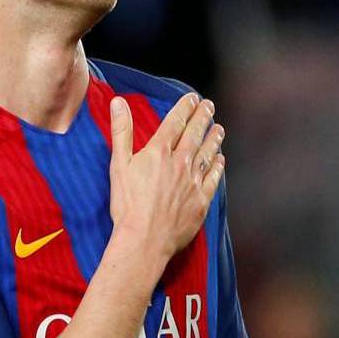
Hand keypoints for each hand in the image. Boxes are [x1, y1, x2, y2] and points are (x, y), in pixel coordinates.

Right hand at [108, 92, 224, 259]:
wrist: (144, 239)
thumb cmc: (127, 204)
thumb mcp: (118, 164)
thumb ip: (121, 131)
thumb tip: (119, 102)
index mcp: (159, 152)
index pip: (175, 122)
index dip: (184, 107)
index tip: (192, 98)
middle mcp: (180, 163)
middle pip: (195, 134)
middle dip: (203, 117)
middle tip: (210, 106)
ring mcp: (193, 182)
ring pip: (207, 154)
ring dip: (213, 139)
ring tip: (219, 129)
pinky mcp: (200, 201)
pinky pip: (213, 179)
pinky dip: (217, 167)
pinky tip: (220, 160)